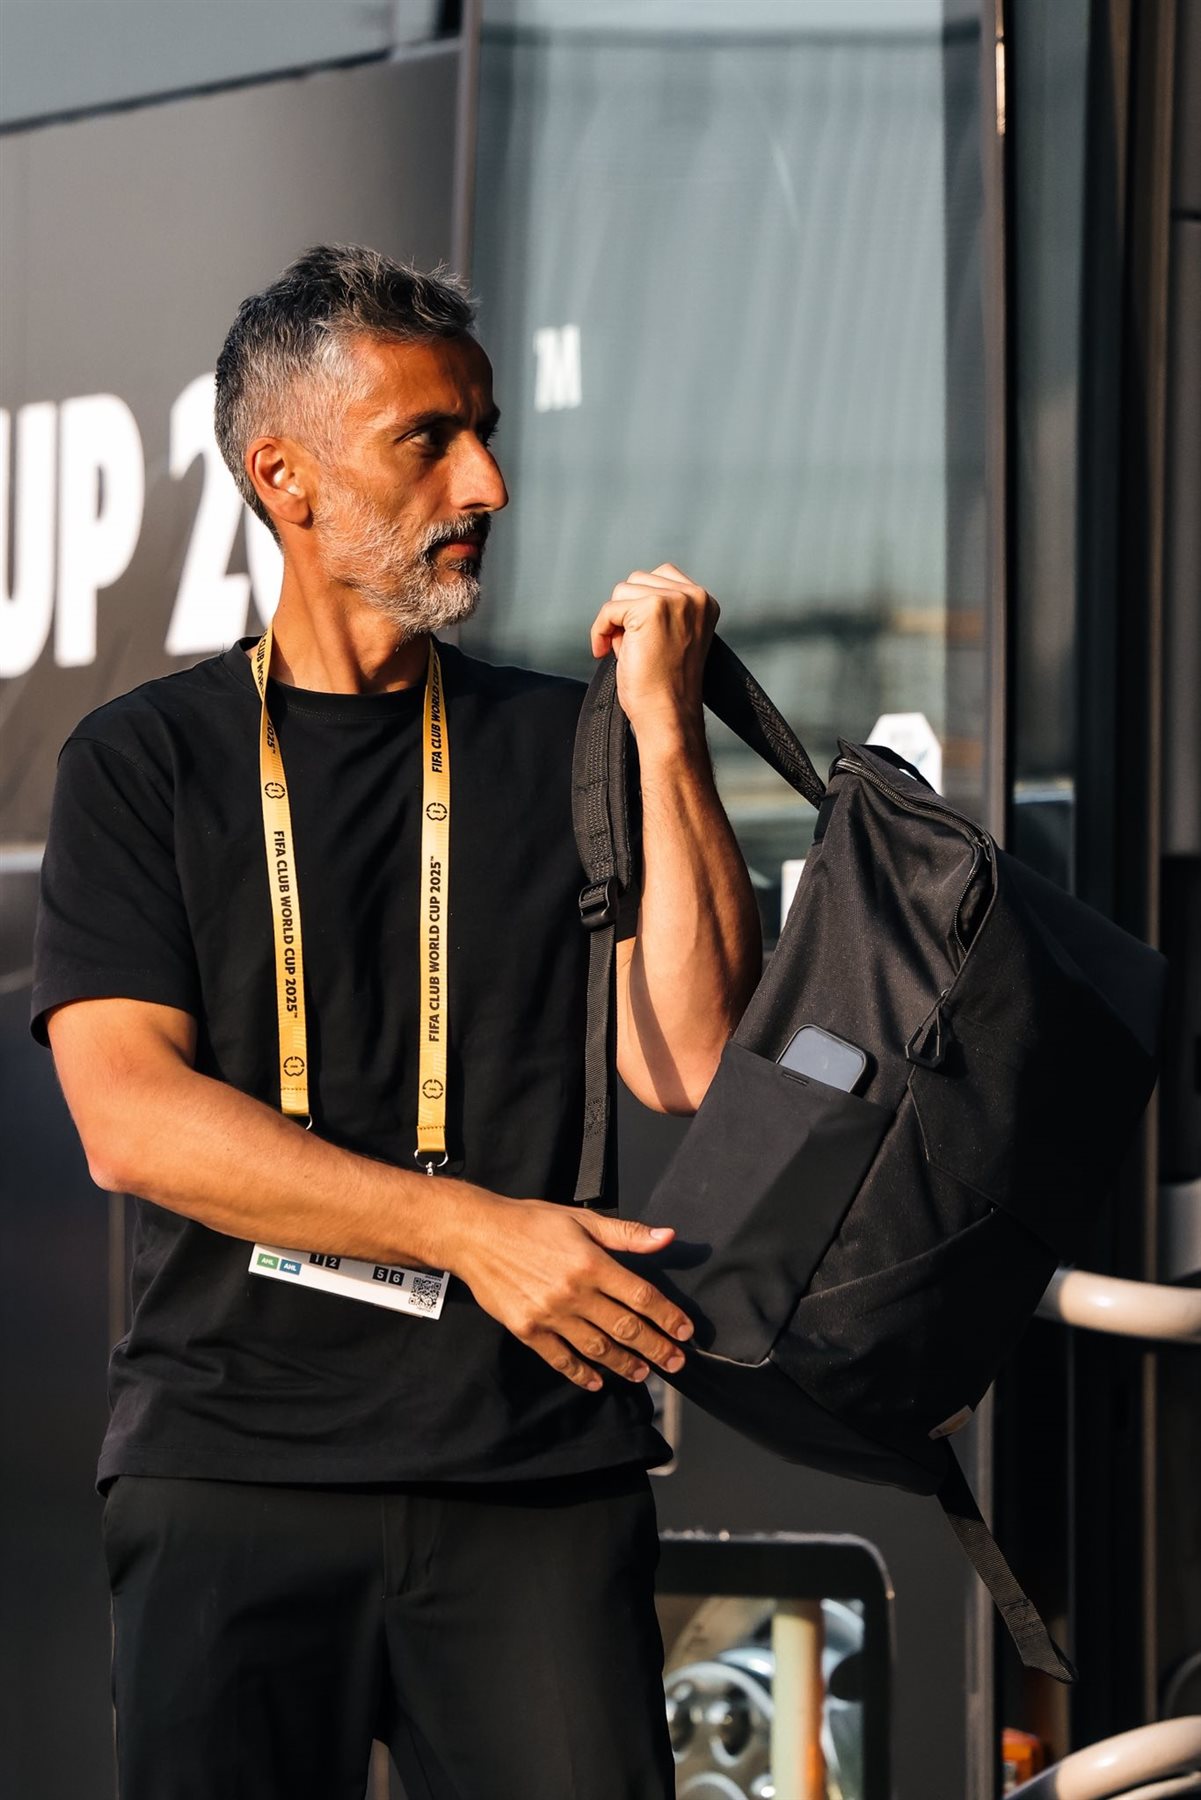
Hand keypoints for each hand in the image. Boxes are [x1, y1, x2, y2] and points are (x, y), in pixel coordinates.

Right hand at [450, 1190, 693, 1390]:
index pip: (641, 1296)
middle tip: (676, 1363)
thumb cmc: (531, 1222)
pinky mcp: (528, 1330)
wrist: (476, 1234)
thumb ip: (627, 1233)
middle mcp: (574, 1292)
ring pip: (597, 1348)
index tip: (685, 1331)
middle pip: (625, 1328)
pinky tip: (597, 1381)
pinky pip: (560, 1359)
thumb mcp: (581, 1219)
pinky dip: (581, 1373)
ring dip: (624, 1364)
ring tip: (643, 1374)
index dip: (668, 1316)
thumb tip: (667, 1237)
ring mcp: (550, 1315)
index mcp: (592, 1263)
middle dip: (656, 1348)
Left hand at [590, 563, 717, 746]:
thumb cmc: (666, 686)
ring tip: (627, 650)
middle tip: (632, 645)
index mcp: (703, 601)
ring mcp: (674, 600)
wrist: (668, 715)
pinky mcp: (651, 609)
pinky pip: (609, 609)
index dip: (640, 602)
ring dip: (615, 621)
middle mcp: (694, 596)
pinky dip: (600, 631)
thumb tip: (623, 594)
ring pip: (621, 591)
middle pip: (638, 580)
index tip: (638, 633)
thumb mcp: (671, 636)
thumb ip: (657, 609)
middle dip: (626, 611)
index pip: (661, 575)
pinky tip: (604, 652)